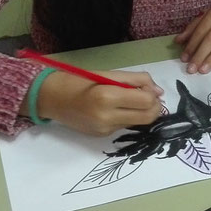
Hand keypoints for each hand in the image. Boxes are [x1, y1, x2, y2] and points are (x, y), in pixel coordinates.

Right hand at [27, 70, 164, 136]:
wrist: (51, 98)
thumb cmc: (78, 80)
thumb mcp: (108, 74)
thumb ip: (136, 81)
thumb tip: (158, 91)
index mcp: (107, 96)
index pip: (146, 101)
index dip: (152, 94)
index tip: (146, 86)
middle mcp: (107, 117)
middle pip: (147, 117)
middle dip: (154, 107)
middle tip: (147, 96)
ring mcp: (104, 129)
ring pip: (138, 123)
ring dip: (142, 112)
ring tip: (131, 100)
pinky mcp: (102, 136)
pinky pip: (124, 126)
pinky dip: (128, 117)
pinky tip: (116, 108)